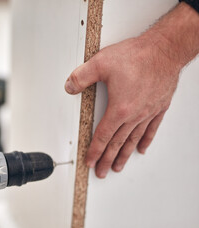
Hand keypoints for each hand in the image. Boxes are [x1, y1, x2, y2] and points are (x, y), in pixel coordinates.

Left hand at [66, 36, 178, 177]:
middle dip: (107, 159)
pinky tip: (141, 148)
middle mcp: (134, 115)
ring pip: (133, 140)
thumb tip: (69, 86)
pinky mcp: (158, 107)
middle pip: (117, 143)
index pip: (102, 136)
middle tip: (102, 171)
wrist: (165, 50)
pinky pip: (151, 129)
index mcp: (119, 108)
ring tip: (118, 166)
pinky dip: (145, 140)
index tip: (90, 161)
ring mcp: (147, 112)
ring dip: (124, 155)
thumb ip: (81, 77)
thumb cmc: (137, 56)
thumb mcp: (100, 63)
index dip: (95, 151)